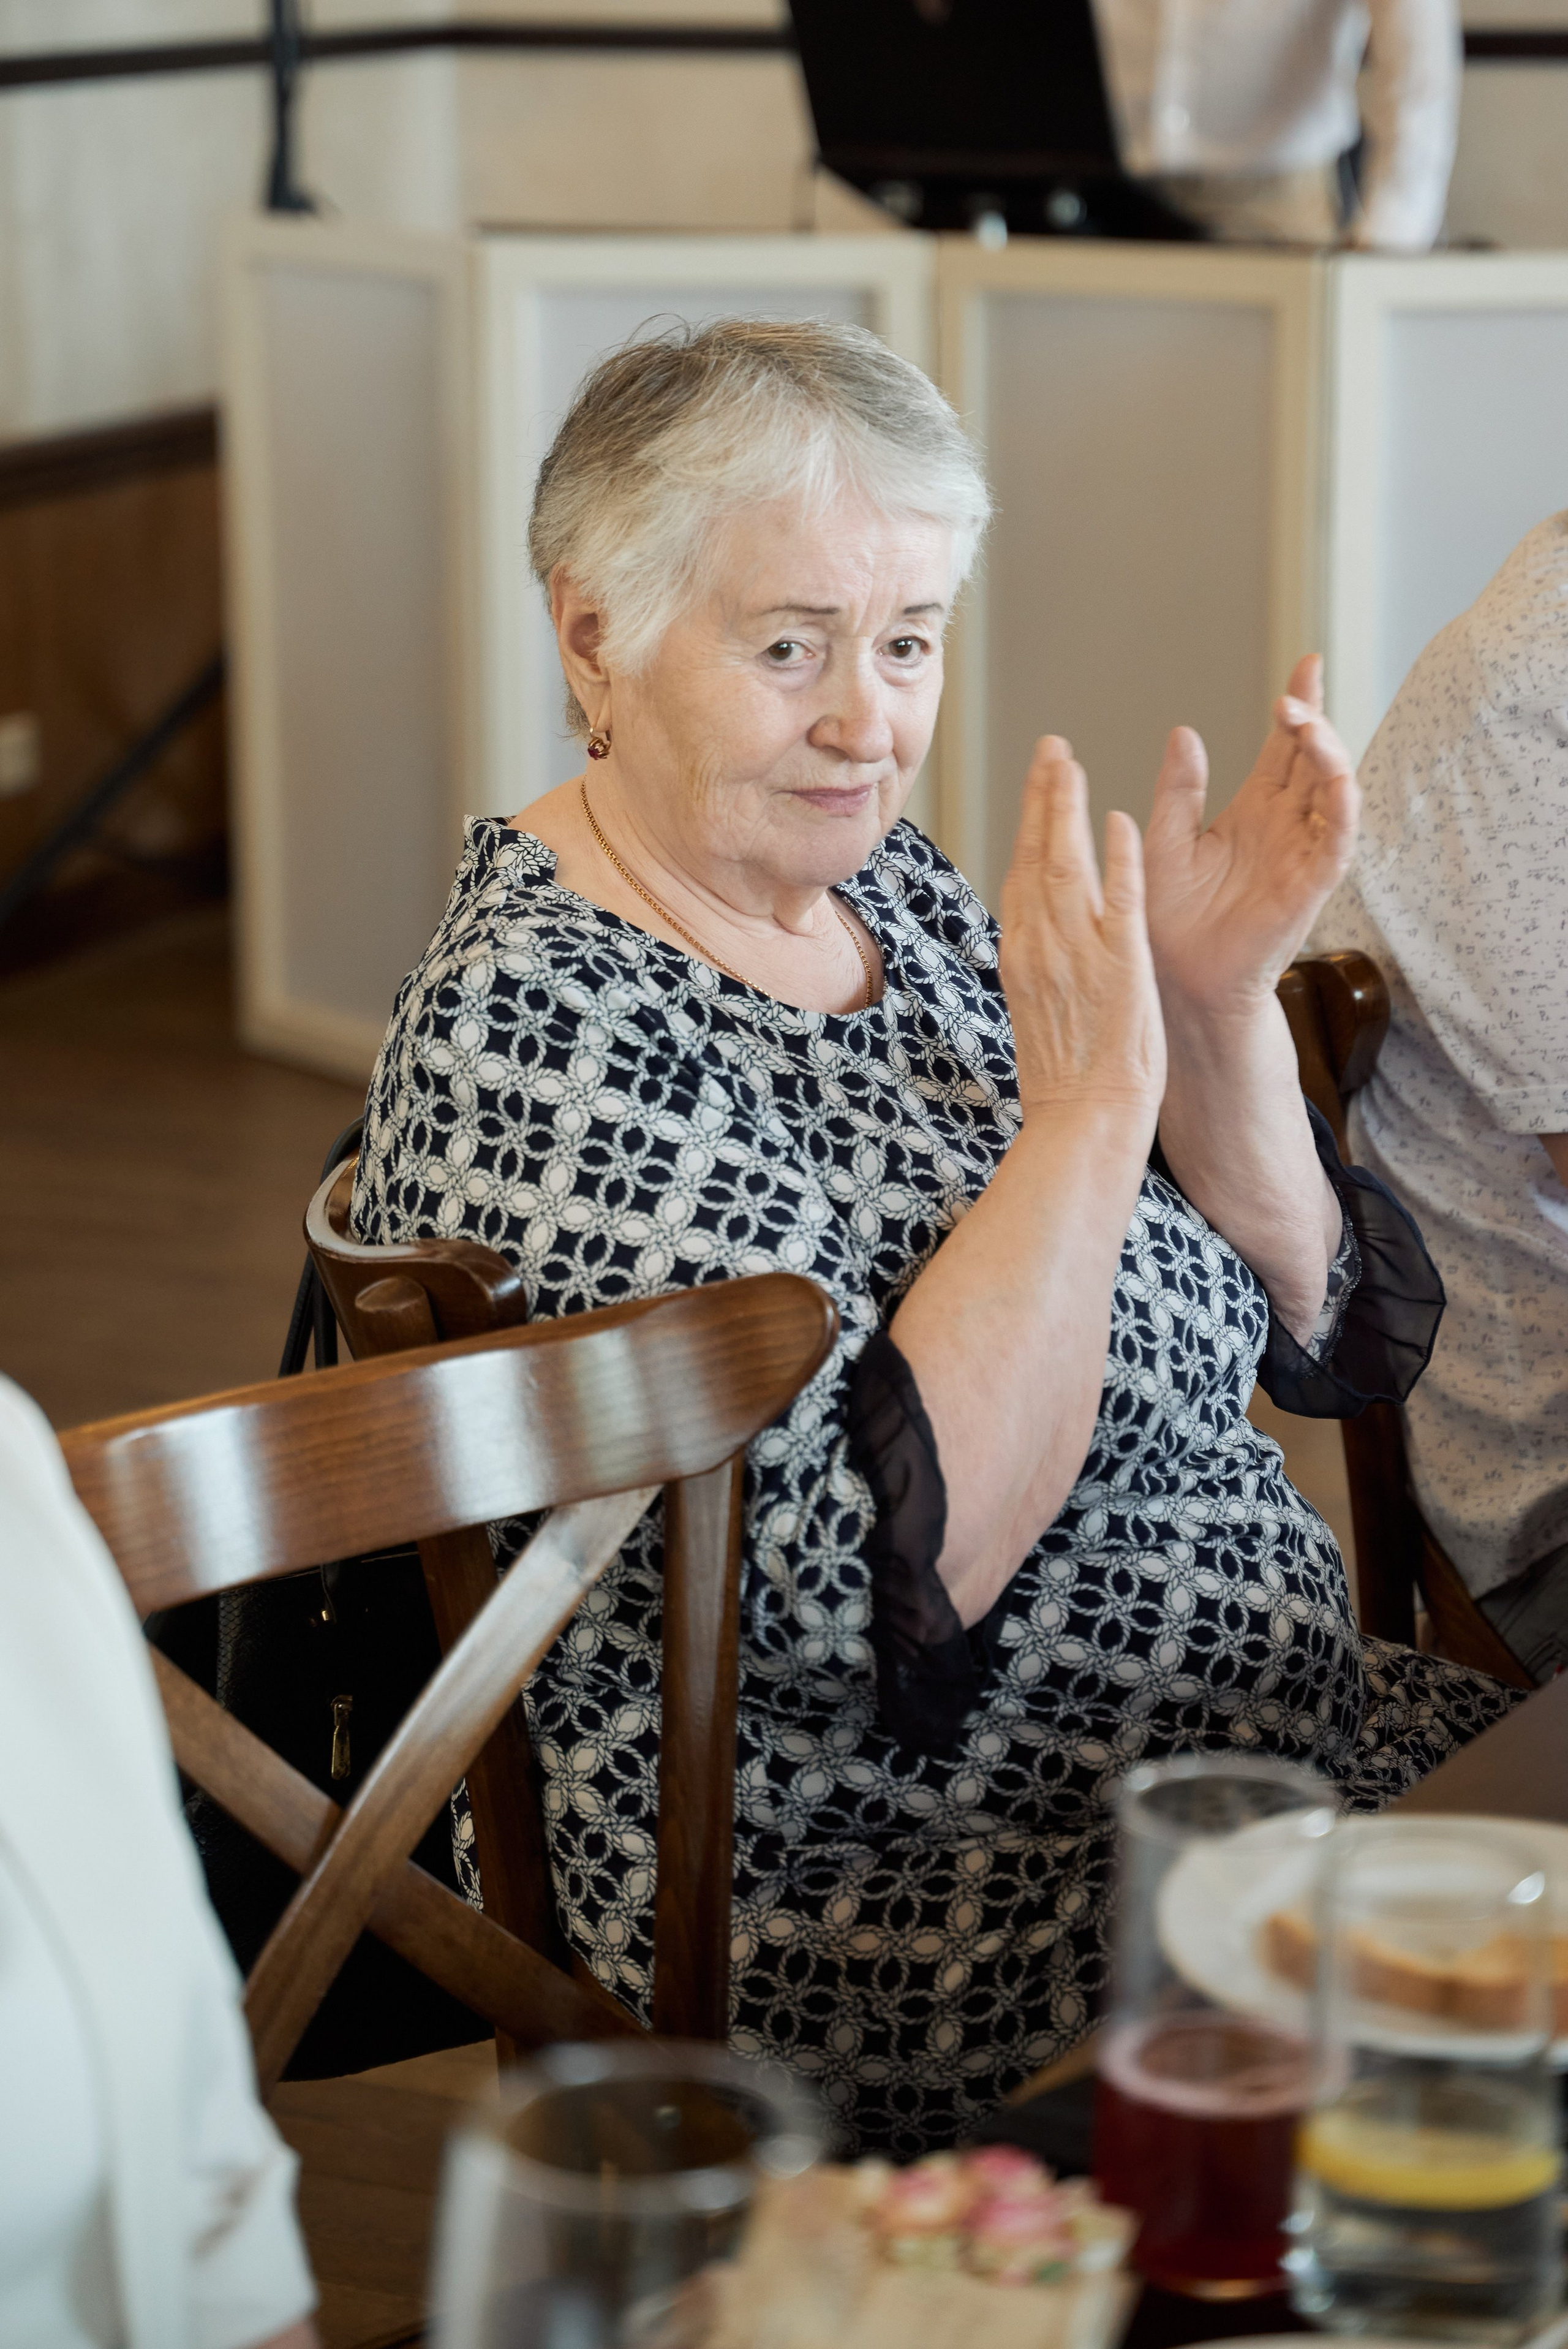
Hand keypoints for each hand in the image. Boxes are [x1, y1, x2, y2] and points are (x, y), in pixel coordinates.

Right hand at [1000, 736, 1165, 1123]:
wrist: (1083, 1122)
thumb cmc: (1067, 1081)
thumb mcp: (1039, 1011)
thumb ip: (1040, 965)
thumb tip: (1036, 940)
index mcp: (1022, 956)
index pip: (1021, 875)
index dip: (1026, 825)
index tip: (1035, 788)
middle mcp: (1041, 947)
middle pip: (1034, 856)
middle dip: (1040, 797)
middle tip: (1049, 748)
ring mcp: (1077, 954)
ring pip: (1067, 865)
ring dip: (1067, 809)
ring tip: (1070, 762)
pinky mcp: (1119, 965)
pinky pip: (1118, 901)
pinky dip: (1117, 859)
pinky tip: (1120, 820)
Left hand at [1143, 655, 1358, 1022]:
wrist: (1176, 981)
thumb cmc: (1168, 919)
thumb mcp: (1165, 841)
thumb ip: (1178, 791)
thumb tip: (1185, 732)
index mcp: (1252, 813)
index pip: (1285, 748)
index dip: (1299, 706)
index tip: (1307, 662)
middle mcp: (1284, 828)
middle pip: (1315, 759)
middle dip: (1315, 718)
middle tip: (1301, 685)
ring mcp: (1301, 855)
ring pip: (1334, 794)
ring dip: (1329, 755)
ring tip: (1308, 725)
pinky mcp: (1308, 888)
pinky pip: (1337, 843)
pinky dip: (1342, 810)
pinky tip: (1336, 779)